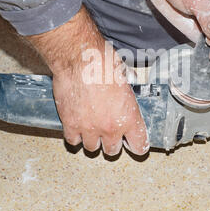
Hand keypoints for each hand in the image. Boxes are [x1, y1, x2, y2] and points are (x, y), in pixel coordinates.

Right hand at [27, 7, 148, 155]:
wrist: (78, 59)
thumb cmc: (102, 63)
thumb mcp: (125, 76)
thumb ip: (127, 88)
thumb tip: (132, 79)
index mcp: (129, 117)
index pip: (139, 145)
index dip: (137, 145)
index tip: (134, 144)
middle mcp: (110, 128)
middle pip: (112, 150)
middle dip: (112, 143)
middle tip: (109, 133)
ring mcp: (89, 129)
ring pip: (92, 148)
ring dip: (92, 140)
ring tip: (92, 130)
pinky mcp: (70, 125)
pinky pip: (73, 140)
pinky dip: (75, 135)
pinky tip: (76, 127)